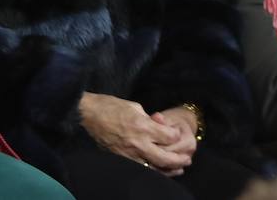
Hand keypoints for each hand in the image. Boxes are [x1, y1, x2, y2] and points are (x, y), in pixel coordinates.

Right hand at [78, 92, 192, 172]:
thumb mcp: (135, 106)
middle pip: (166, 157)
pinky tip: (159, 170)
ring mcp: (129, 154)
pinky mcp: (121, 159)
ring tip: (179, 169)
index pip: (169, 137)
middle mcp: (138, 143)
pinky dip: (153, 170)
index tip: (177, 134)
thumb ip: (149, 119)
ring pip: (155, 167)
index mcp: (143, 126)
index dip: (176, 135)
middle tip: (188, 159)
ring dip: (169, 169)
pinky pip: (142, 168)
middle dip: (179, 159)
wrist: (89, 114)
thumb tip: (159, 127)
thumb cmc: (111, 106)